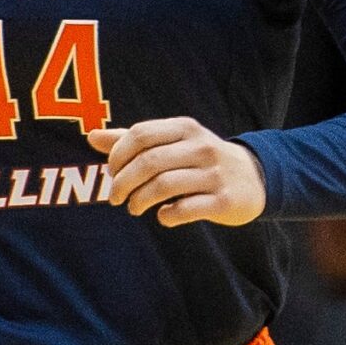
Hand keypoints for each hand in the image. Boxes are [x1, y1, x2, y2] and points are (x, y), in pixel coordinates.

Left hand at [89, 118, 268, 227]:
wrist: (255, 178)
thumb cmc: (201, 160)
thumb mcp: (173, 142)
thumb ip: (132, 140)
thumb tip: (91, 136)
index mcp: (185, 128)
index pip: (140, 135)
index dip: (117, 156)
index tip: (111, 173)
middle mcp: (201, 147)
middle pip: (149, 161)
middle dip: (123, 183)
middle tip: (115, 198)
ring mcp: (214, 174)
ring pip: (164, 186)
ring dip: (140, 201)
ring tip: (134, 208)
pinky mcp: (223, 200)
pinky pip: (184, 210)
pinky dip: (166, 216)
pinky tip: (164, 216)